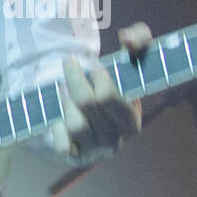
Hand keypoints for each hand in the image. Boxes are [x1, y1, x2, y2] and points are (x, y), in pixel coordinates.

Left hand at [51, 22, 151, 163]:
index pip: (109, 97)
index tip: (94, 65)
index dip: (99, 78)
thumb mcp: (130, 61)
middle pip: (87, 104)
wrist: (96, 122)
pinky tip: (58, 115)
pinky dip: (57, 128)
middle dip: (75, 79)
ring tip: (63, 86)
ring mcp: (94, 151)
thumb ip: (139, 40)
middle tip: (68, 62)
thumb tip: (129, 39)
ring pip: (75, 123)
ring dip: (65, 99)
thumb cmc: (113, 88)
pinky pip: (62, 145)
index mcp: (131, 121)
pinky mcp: (74, 157)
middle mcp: (114, 140)